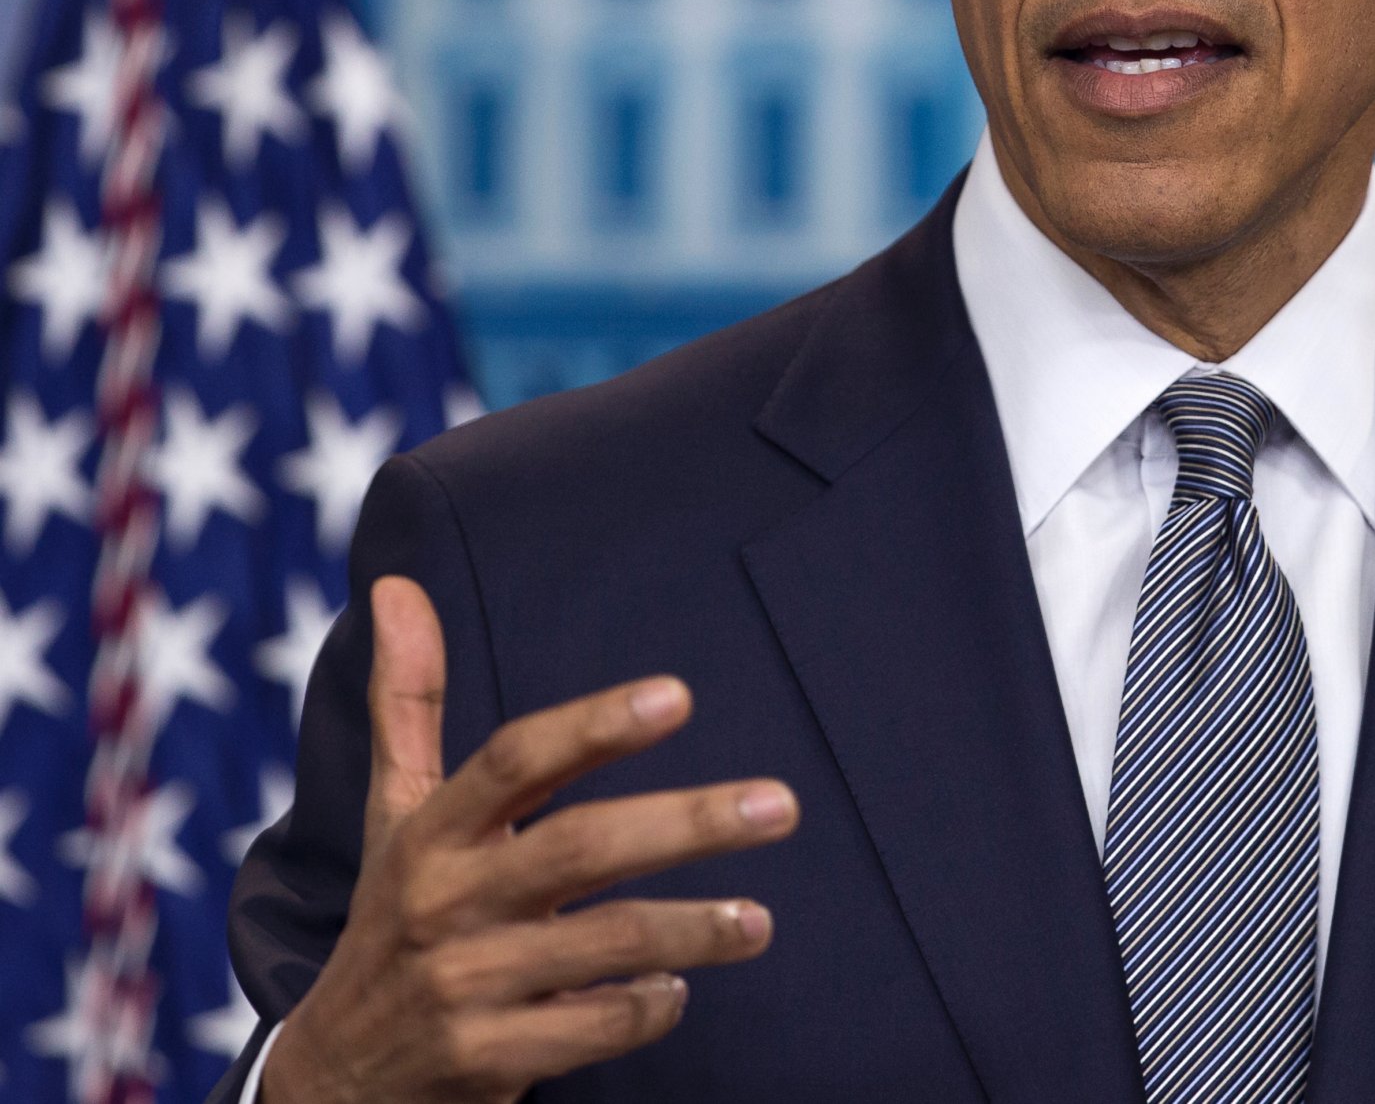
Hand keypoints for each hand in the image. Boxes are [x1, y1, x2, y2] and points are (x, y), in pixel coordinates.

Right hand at [260, 576, 800, 1102]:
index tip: (678, 696)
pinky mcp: (485, 1061)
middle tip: (782, 804)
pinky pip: (594, 1028)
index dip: (594, 726)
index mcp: (429, 835)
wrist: (332, 1084)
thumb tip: (399, 581)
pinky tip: (680, 988)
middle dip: (689, 823)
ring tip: (759, 919)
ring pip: (606, 945)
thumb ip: (410, 705)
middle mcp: (442, 904)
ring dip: (695, 929)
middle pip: (581, 848)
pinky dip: (648, 1006)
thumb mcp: (392, 817)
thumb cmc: (394, 922)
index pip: (513, 761)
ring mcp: (462, 987)